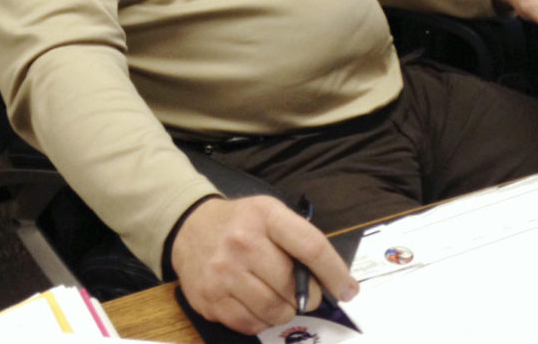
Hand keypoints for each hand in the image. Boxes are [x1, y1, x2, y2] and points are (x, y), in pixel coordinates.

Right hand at [170, 196, 358, 334]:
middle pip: (294, 287)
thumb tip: (334, 282)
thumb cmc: (240, 222)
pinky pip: (251, 324)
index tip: (348, 290)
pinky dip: (262, 319)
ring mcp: (222, 273)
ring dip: (285, 310)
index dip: (335, 274)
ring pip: (275, 310)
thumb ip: (300, 241)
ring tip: (278, 296)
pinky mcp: (209, 298)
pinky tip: (256, 303)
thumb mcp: (270, 214)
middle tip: (304, 293)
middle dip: (308, 297)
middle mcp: (242, 243)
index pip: (311, 247)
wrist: (189, 227)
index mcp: (264, 216)